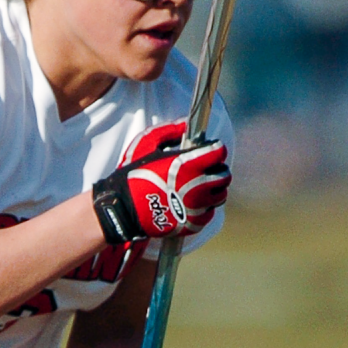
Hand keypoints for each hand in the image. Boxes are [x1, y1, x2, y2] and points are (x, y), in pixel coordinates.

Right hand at [92, 121, 230, 243]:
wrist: (123, 211)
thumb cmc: (133, 175)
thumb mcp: (145, 145)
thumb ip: (168, 132)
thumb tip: (186, 124)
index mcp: (189, 164)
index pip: (219, 152)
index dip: (213, 148)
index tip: (207, 149)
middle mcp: (199, 186)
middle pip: (225, 175)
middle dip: (217, 169)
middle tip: (204, 168)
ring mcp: (198, 207)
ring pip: (220, 195)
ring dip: (213, 189)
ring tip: (198, 186)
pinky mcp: (194, 223)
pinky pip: (209, 213)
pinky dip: (203, 207)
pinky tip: (190, 202)